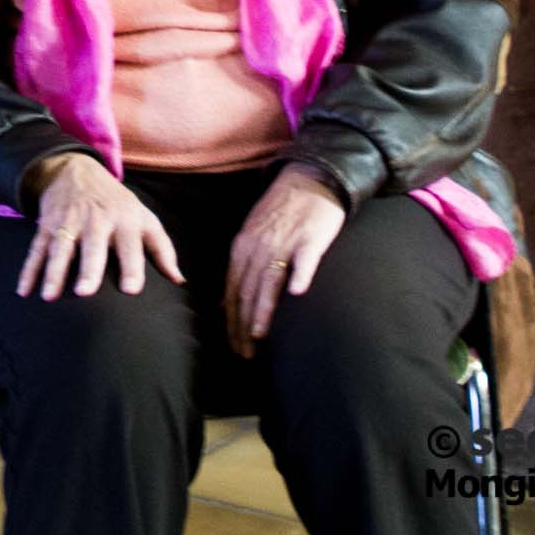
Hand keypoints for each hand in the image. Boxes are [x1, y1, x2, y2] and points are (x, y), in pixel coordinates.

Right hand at [16, 153, 183, 301]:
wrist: (76, 170)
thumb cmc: (117, 203)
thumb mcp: (143, 217)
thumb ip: (162, 249)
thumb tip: (178, 281)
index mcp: (123, 220)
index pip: (130, 245)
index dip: (132, 267)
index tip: (131, 290)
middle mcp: (95, 220)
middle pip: (92, 245)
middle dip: (88, 268)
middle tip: (84, 292)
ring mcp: (68, 222)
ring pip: (60, 247)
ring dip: (53, 271)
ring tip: (49, 295)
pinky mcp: (47, 226)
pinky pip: (36, 248)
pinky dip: (29, 269)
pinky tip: (24, 290)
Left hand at [223, 163, 346, 356]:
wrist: (308, 180)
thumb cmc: (281, 213)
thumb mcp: (251, 238)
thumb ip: (240, 270)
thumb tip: (224, 305)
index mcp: (242, 248)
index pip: (232, 290)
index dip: (231, 321)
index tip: (233, 347)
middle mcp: (258, 247)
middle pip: (246, 290)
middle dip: (242, 324)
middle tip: (244, 354)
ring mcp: (283, 243)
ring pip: (268, 280)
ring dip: (262, 309)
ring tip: (259, 335)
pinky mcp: (309, 239)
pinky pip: (303, 260)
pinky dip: (299, 276)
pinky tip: (297, 294)